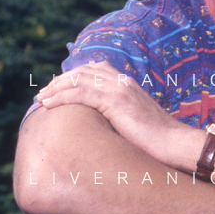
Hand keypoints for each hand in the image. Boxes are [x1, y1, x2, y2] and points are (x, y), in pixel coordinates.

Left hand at [35, 60, 200, 168]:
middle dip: (59, 82)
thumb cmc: (157, 141)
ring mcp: (118, 89)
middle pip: (81, 72)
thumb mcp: (134, 122)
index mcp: (126, 83)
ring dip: (55, 88)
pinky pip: (80, 93)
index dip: (72, 78)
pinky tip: (48, 105)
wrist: (174, 143)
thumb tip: (101, 127)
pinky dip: (61, 97)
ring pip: (77, 80)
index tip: (56, 90)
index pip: (93, 70)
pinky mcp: (115, 101)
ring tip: (40, 99)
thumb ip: (118, 116)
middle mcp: (121, 81)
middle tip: (42, 94)